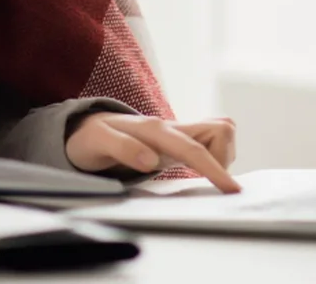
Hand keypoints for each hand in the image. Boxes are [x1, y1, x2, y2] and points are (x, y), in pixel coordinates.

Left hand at [65, 113, 240, 193]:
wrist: (84, 128)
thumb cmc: (91, 137)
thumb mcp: (98, 142)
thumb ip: (123, 148)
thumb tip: (151, 160)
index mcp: (154, 129)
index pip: (193, 148)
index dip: (215, 168)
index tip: (231, 189)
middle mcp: (170, 127)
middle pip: (221, 129)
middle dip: (224, 158)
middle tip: (206, 181)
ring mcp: (177, 133)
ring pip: (220, 133)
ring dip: (221, 156)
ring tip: (200, 175)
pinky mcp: (178, 141)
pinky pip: (211, 143)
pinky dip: (215, 156)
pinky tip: (199, 171)